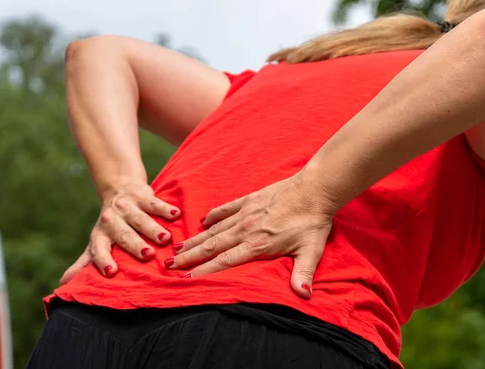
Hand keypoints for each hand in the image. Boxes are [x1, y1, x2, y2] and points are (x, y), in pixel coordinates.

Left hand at [60, 182, 179, 284]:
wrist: (118, 188)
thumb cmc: (111, 225)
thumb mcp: (98, 241)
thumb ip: (85, 263)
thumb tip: (63, 284)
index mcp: (100, 235)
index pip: (99, 249)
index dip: (103, 260)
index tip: (111, 272)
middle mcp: (111, 220)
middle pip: (123, 234)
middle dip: (135, 245)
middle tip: (147, 256)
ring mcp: (127, 206)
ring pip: (140, 219)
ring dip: (153, 228)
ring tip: (165, 239)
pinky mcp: (142, 195)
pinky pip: (154, 202)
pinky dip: (165, 209)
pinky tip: (175, 215)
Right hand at [168, 174, 333, 298]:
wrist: (315, 188)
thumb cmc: (313, 221)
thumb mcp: (311, 250)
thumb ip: (303, 273)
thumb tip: (303, 296)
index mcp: (258, 244)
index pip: (225, 261)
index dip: (205, 271)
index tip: (186, 279)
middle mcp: (246, 229)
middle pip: (212, 246)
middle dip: (190, 257)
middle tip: (169, 264)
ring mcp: (245, 213)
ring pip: (214, 229)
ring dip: (195, 239)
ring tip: (177, 247)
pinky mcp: (249, 199)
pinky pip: (225, 209)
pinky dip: (212, 216)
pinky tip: (202, 222)